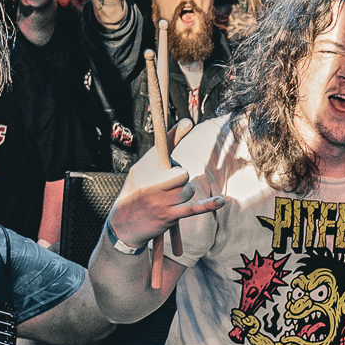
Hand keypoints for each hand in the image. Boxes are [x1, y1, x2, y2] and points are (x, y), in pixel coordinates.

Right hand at [109, 121, 225, 246]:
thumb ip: (165, 147)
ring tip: (172, 196)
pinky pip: (193, 208)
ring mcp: (160, 202)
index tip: (189, 122)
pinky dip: (208, 205)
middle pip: (182, 174)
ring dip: (185, 192)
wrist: (123, 224)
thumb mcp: (142, 168)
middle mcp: (150, 185)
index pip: (161, 149)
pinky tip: (220, 200)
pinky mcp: (169, 217)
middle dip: (181, 177)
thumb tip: (189, 121)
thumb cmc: (137, 190)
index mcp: (143, 170)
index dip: (175, 134)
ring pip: (188, 190)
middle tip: (171, 182)